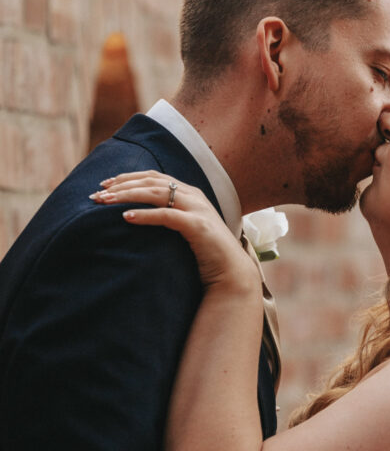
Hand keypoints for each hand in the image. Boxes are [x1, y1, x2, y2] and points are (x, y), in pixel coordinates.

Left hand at [90, 171, 259, 293]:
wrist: (231, 273)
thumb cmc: (204, 255)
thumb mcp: (184, 230)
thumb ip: (168, 217)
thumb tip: (137, 217)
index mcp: (190, 193)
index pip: (153, 176)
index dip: (127, 177)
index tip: (103, 185)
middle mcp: (194, 196)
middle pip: (151, 181)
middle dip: (120, 185)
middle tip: (96, 194)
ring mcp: (197, 209)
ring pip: (157, 193)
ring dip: (127, 195)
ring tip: (105, 202)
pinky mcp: (198, 226)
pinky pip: (166, 215)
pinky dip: (145, 215)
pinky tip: (126, 217)